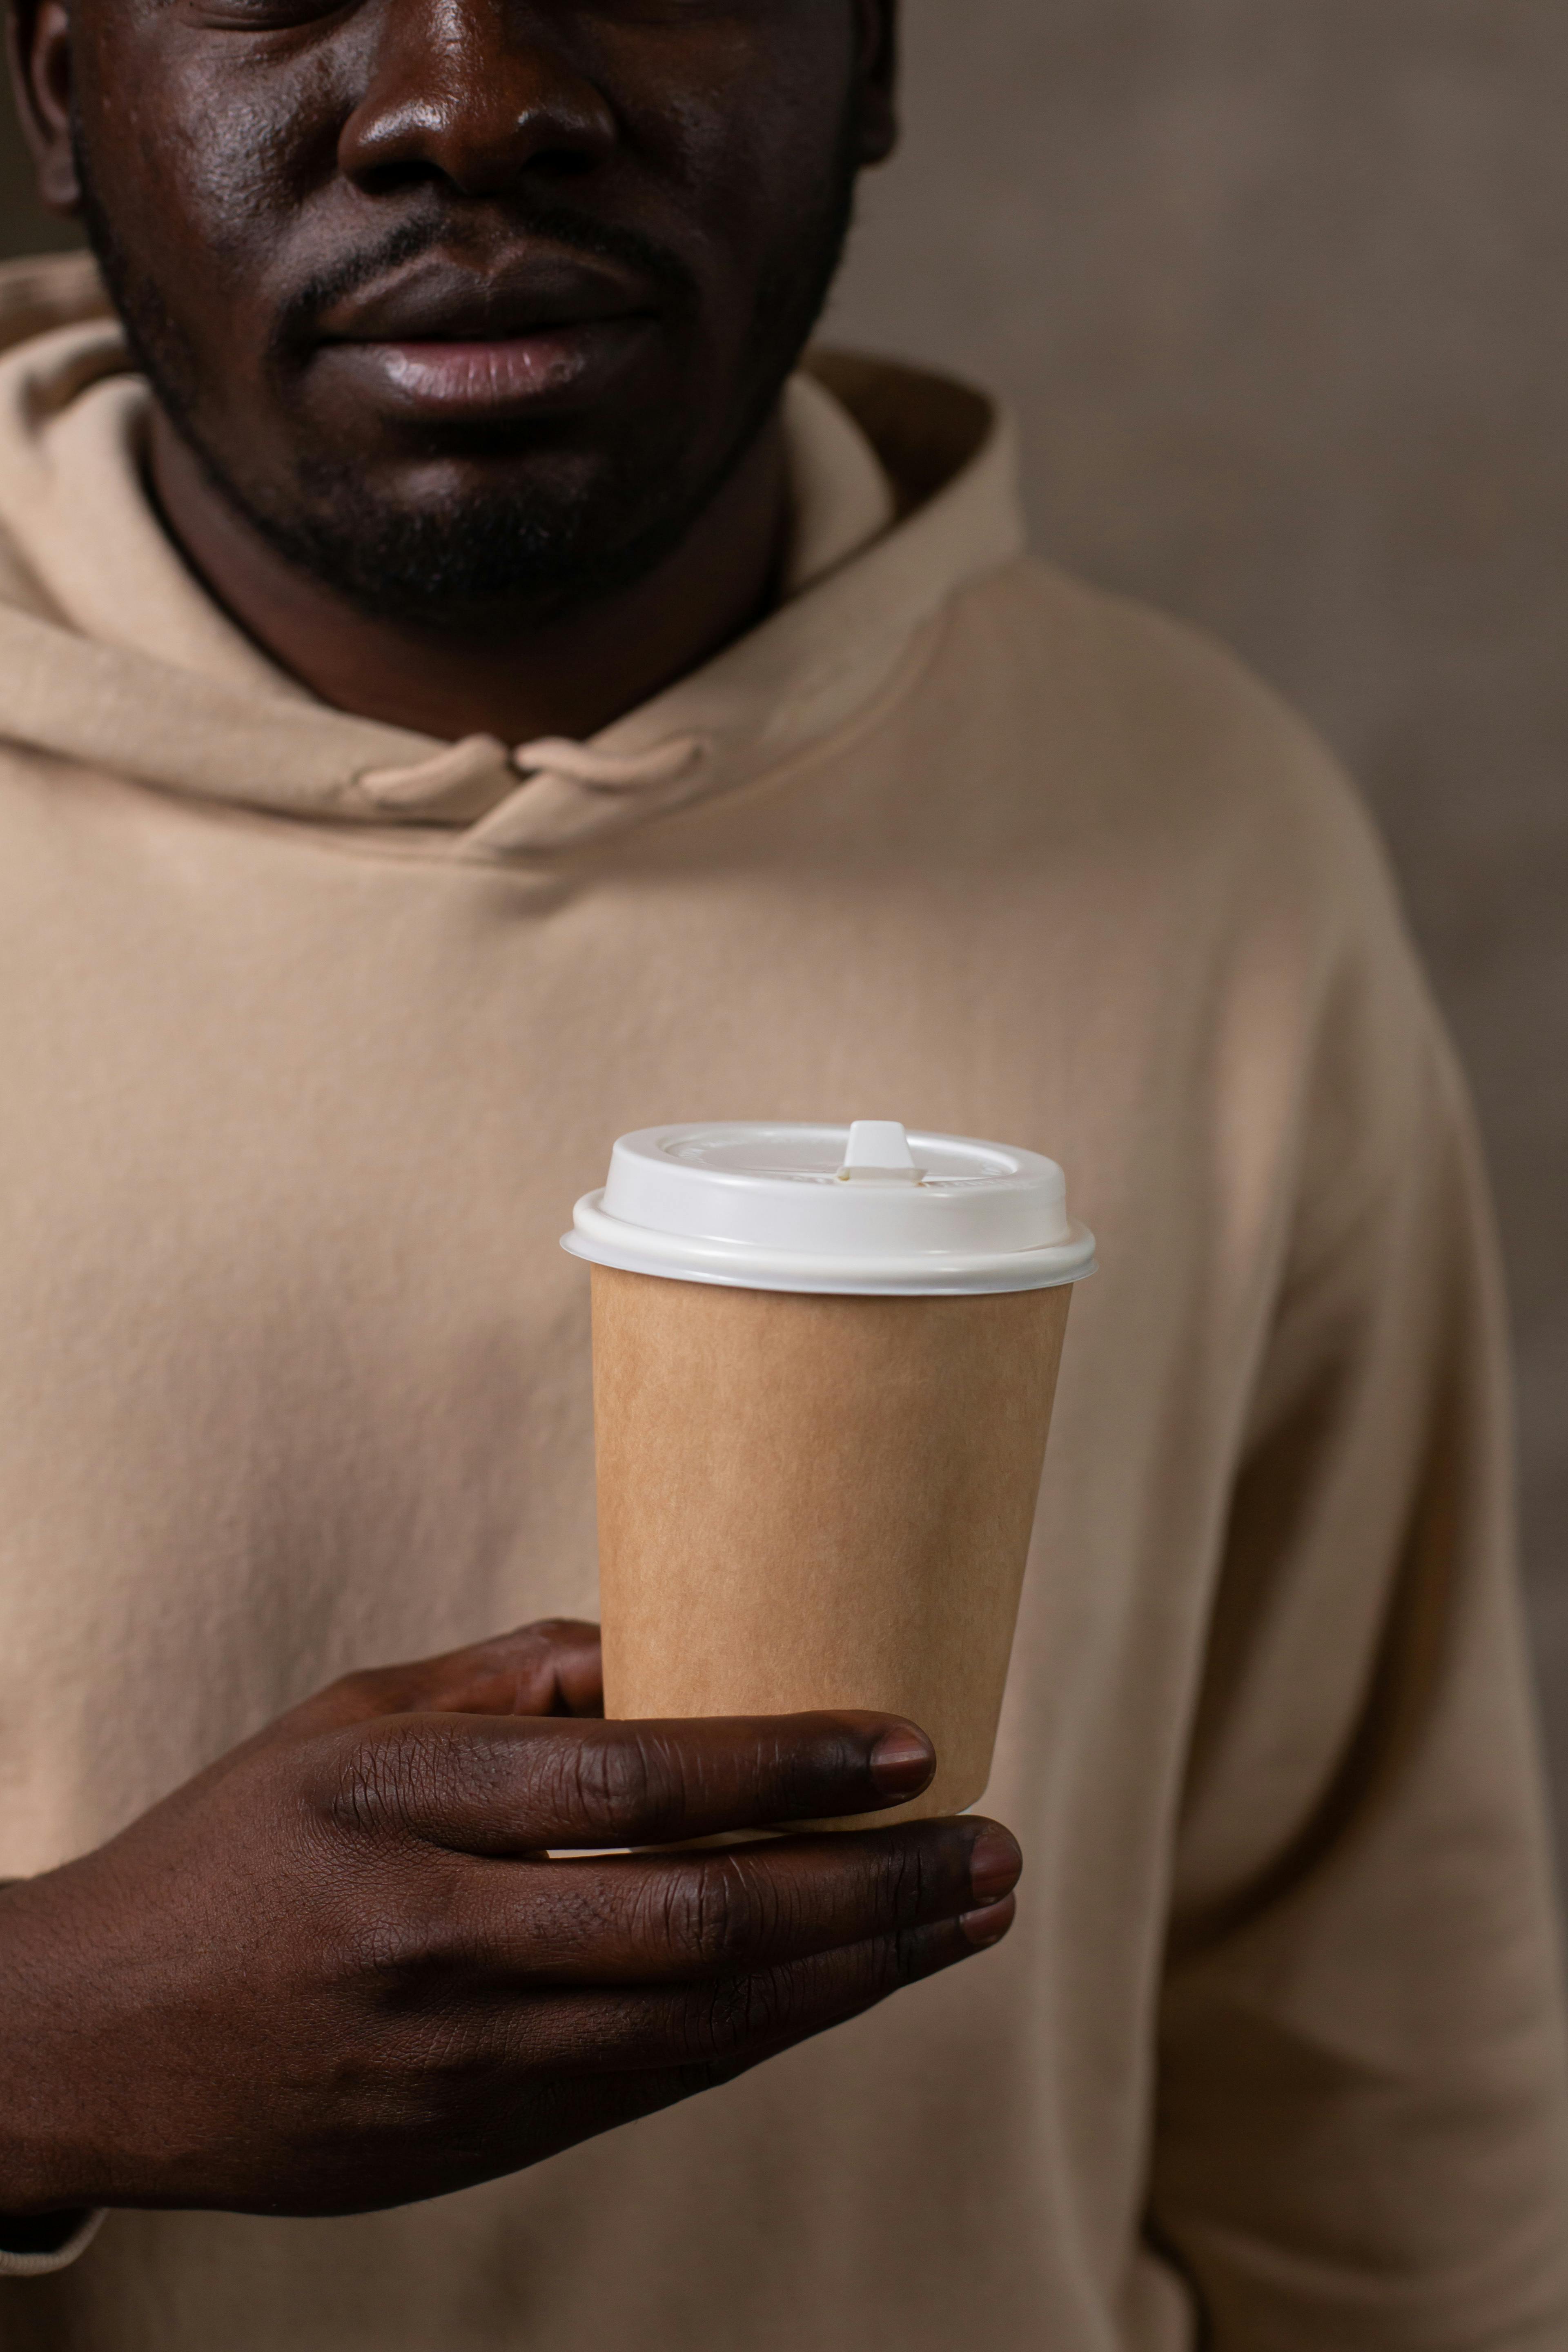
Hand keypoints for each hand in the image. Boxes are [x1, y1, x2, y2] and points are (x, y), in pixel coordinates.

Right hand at [0, 1621, 1020, 2218]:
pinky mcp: (471, 2142)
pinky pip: (657, 2080)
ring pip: (703, 2020)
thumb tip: (671, 1646)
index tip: (908, 1741)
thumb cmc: (230, 1851)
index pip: (629, 1782)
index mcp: (395, 1803)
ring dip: (855, 1970)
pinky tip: (852, 1986)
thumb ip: (507, 1680)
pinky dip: (770, 2030)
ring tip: (966, 1915)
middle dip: (869, 1888)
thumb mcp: (344, 1720)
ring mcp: (457, 2062)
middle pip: (697, 1920)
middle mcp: (434, 1939)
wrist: (85, 2042)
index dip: (783, 1763)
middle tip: (991, 1848)